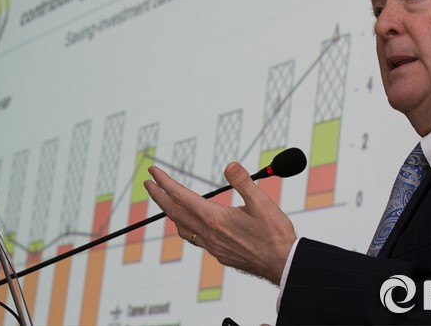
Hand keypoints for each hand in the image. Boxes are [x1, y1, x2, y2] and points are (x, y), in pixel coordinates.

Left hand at [144, 161, 296, 284]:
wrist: (282, 264)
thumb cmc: (274, 234)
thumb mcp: (262, 202)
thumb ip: (243, 182)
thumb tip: (229, 165)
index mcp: (215, 218)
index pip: (182, 196)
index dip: (165, 182)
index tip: (153, 172)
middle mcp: (209, 233)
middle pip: (175, 212)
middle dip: (159, 196)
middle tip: (148, 183)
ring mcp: (212, 246)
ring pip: (182, 228)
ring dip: (171, 213)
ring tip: (166, 203)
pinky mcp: (219, 253)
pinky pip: (195, 238)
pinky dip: (186, 226)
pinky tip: (192, 225)